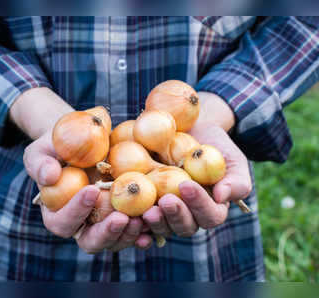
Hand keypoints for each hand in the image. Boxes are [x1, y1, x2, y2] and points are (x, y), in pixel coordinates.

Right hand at [13, 89, 153, 251]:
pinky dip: (147, 229)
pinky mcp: (125, 215)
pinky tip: (156, 220)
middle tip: (122, 218)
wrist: (83, 141)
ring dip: (130, 233)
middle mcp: (82, 225)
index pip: (63, 222)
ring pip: (116, 240)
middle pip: (91, 241)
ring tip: (145, 217)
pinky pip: (136, 229)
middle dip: (107, 233)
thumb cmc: (57, 147)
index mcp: (57, 214)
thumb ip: (40, 163)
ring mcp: (105, 222)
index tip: (91, 190)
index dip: (76, 211)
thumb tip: (49, 175)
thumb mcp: (42, 150)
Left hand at [143, 92, 251, 237]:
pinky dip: (134, 222)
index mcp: (211, 208)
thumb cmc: (214, 145)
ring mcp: (166, 210)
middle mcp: (188, 214)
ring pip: (161, 226)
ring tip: (145, 211)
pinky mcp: (146, 202)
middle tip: (165, 201)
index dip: (199, 204)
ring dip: (154, 222)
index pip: (210, 215)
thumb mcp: (232, 158)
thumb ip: (236, 180)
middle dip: (175, 216)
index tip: (186, 184)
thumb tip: (222, 196)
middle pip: (184, 226)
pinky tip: (127, 218)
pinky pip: (140, 218)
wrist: (189, 132)